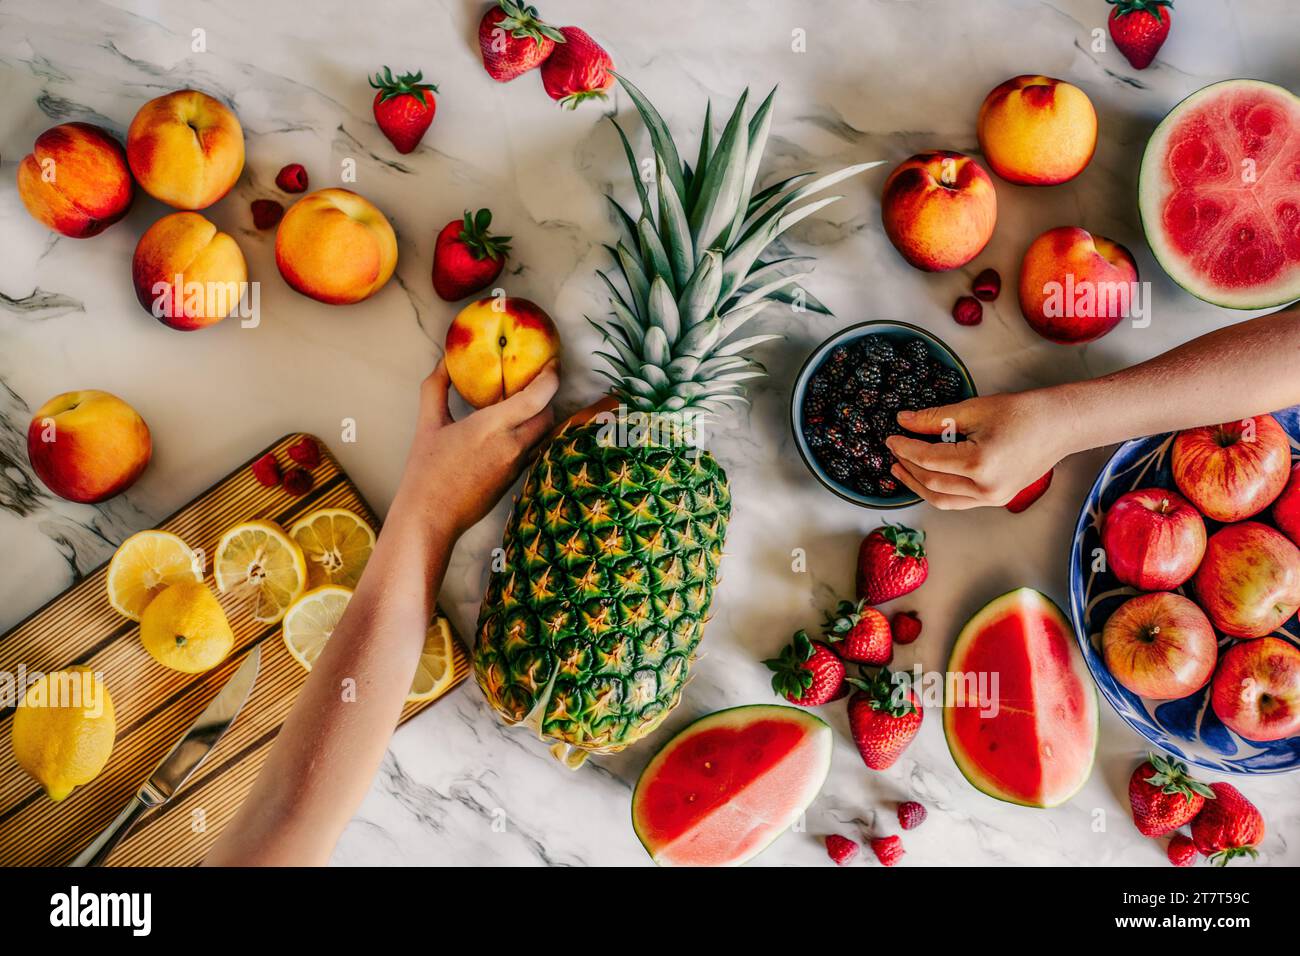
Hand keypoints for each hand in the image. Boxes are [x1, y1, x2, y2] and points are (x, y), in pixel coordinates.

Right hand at [399, 360, 558, 536]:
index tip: (553, 363)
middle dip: (546, 396)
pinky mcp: (516, 479)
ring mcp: (517, 465)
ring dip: (541, 417)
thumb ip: (436, 388)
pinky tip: (515, 430)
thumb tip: (444, 361)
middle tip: (535, 381)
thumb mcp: (428, 423)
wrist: (431, 517)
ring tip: (526, 404)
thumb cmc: (426, 471)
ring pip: (545, 434)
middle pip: (548, 414)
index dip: (551, 377)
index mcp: (492, 427)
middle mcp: (512, 445)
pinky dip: (533, 435)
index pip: (538, 397)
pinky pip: (535, 450)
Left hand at [884, 387, 1078, 509]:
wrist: (1061, 425)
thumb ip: (935, 418)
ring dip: (918, 485)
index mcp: (980, 464)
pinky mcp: (998, 499)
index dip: (905, 449)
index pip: (929, 460)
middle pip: (932, 484)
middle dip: (908, 467)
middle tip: (893, 451)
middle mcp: (986, 488)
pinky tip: (927, 477)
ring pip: (943, 500)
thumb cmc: (1024, 413)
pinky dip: (938, 491)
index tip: (891, 438)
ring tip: (900, 469)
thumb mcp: (974, 409)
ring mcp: (993, 498)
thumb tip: (904, 421)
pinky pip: (959, 501)